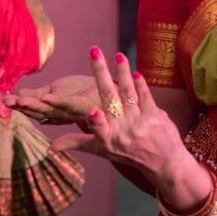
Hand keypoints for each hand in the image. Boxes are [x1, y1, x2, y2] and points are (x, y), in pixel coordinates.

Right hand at [6, 75, 98, 124]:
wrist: (113, 92)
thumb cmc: (83, 91)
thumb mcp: (56, 91)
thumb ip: (38, 95)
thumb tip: (17, 94)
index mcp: (52, 111)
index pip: (32, 108)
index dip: (17, 105)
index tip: (2, 100)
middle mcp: (62, 115)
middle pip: (38, 111)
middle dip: (22, 106)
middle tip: (7, 101)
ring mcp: (74, 112)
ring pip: (51, 110)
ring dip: (35, 106)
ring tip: (21, 101)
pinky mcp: (88, 107)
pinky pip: (72, 105)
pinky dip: (59, 102)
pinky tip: (47, 97)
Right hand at [49, 48, 188, 177]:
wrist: (165, 163)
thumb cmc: (128, 154)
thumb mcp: (100, 150)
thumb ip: (76, 142)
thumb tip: (51, 146)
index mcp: (107, 139)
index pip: (99, 130)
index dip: (95, 121)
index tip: (92, 112)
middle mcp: (123, 131)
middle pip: (110, 99)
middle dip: (101, 74)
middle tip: (94, 52)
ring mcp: (140, 122)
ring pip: (128, 92)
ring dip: (123, 72)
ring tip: (118, 56)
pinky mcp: (155, 116)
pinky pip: (146, 96)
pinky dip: (140, 84)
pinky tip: (135, 73)